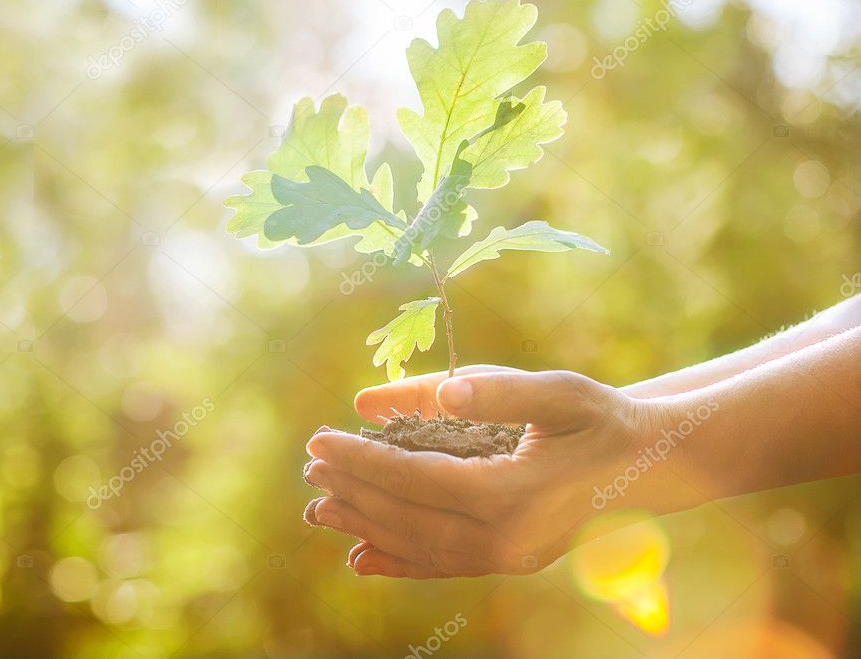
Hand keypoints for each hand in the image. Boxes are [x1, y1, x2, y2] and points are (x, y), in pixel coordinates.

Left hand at [303, 367, 670, 577]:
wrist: (646, 465)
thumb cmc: (600, 419)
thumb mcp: (555, 393)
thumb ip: (494, 392)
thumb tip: (437, 392)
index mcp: (513, 494)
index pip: (417, 479)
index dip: (363, 461)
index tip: (318, 442)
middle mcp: (505, 539)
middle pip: (408, 517)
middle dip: (354, 491)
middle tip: (311, 467)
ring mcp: (507, 558)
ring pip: (417, 547)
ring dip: (364, 526)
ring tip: (319, 507)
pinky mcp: (508, 562)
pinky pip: (440, 566)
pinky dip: (397, 561)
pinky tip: (362, 557)